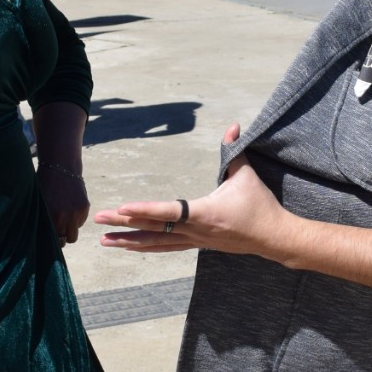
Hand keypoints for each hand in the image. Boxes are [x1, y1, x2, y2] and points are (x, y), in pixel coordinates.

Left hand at [37, 164, 89, 243]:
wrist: (60, 167)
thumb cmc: (44, 184)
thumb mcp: (40, 203)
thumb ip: (42, 220)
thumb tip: (43, 236)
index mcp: (49, 217)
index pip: (53, 240)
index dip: (52, 241)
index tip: (51, 238)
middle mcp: (63, 218)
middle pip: (67, 240)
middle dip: (63, 238)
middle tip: (59, 231)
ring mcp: (75, 213)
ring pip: (75, 233)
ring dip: (70, 229)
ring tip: (64, 218)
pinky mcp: (84, 208)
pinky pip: (81, 222)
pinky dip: (77, 219)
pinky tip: (71, 208)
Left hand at [95, 124, 295, 258]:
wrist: (273, 238)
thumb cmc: (260, 205)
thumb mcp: (246, 175)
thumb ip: (234, 150)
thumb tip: (233, 125)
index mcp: (205, 213)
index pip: (168, 211)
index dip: (144, 209)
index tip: (121, 208)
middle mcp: (195, 230)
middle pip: (153, 228)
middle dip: (123, 224)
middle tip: (98, 219)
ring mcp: (195, 240)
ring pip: (155, 243)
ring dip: (129, 242)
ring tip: (104, 241)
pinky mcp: (197, 244)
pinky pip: (165, 246)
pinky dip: (146, 246)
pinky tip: (130, 246)